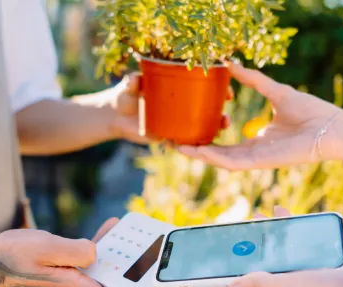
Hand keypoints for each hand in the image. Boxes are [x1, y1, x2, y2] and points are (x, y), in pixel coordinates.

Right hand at [0, 219, 179, 286]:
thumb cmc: (8, 258)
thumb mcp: (45, 247)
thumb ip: (77, 250)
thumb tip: (97, 253)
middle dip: (146, 277)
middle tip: (168, 259)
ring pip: (109, 277)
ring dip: (126, 260)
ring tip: (144, 237)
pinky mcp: (65, 278)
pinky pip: (92, 267)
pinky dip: (104, 251)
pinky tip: (112, 230)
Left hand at [107, 73, 231, 143]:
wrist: (114, 116)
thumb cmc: (123, 95)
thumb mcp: (128, 87)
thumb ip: (131, 83)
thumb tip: (134, 79)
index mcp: (177, 88)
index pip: (203, 87)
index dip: (219, 89)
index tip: (228, 93)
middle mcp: (181, 104)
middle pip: (207, 109)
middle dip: (221, 114)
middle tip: (226, 119)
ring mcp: (177, 121)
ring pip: (200, 126)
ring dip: (212, 130)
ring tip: (218, 134)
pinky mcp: (169, 135)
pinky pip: (185, 141)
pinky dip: (193, 145)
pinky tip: (202, 149)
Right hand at [177, 62, 342, 170]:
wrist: (331, 128)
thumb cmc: (311, 112)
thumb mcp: (276, 92)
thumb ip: (255, 81)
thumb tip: (233, 65)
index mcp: (260, 139)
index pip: (228, 143)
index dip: (208, 138)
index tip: (193, 129)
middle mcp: (256, 151)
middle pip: (220, 154)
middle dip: (198, 150)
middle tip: (176, 142)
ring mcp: (259, 159)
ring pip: (222, 161)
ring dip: (201, 156)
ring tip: (180, 148)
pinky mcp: (263, 161)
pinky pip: (234, 163)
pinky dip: (216, 158)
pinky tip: (200, 151)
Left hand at [219, 206, 342, 286]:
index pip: (255, 284)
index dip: (240, 267)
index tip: (229, 244)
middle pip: (281, 265)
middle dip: (266, 244)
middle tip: (256, 219)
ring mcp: (334, 283)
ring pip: (309, 255)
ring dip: (298, 236)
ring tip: (285, 213)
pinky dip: (337, 234)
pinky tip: (334, 218)